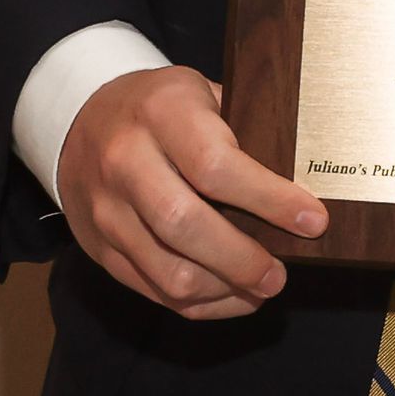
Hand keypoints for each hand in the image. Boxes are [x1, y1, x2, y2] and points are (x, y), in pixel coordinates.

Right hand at [56, 66, 328, 320]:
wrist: (82, 118)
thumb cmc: (160, 106)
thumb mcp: (200, 92)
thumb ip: (241, 129)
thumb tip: (304, 179)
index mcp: (161, 112)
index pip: (216, 165)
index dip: (269, 199)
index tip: (312, 221)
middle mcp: (126, 161)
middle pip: (186, 226)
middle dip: (242, 259)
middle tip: (280, 273)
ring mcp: (107, 210)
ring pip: (168, 271)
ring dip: (224, 289)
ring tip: (261, 287)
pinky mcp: (100, 249)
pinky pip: (153, 290)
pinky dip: (199, 303)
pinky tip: (230, 295)